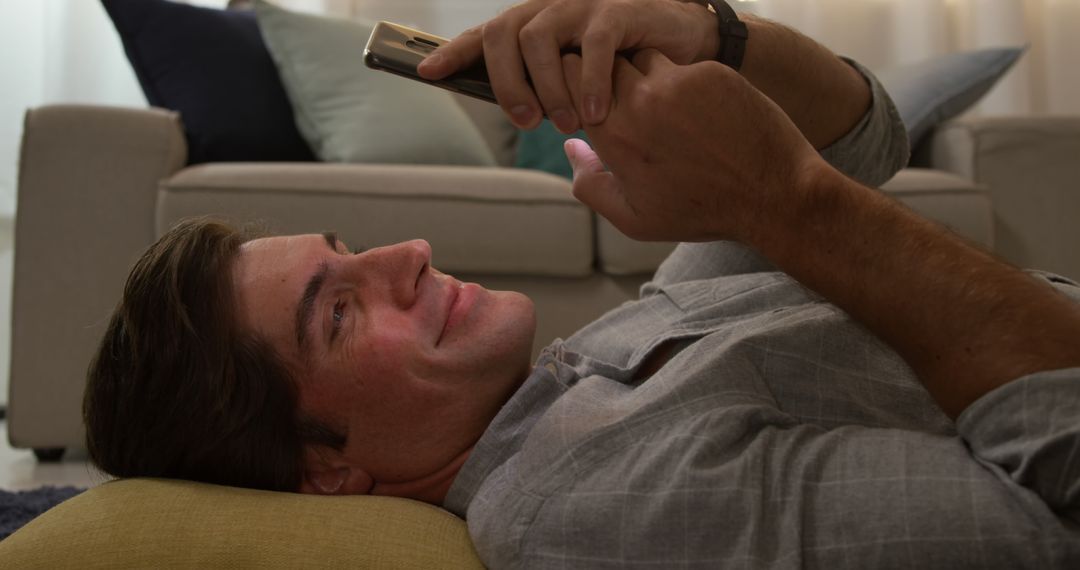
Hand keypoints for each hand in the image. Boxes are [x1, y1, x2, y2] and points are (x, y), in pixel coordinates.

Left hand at [416, 0, 718, 131]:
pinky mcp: (619, 11)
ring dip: (546, 88)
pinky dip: (588, 81)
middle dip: (504, 81)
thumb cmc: (627, 66)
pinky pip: (592, 44)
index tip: (428, 73)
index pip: (487, 34)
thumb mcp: (578, 79)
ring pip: (540, 37)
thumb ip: (549, 88)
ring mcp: (584, 5)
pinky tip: (596, 112)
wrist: (684, 41)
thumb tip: (518, 111)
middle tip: (524, 122)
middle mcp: (553, 7)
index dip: (455, 52)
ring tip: (566, 123)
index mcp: (538, 23)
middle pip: (504, 32)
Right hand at [561, 49, 822, 243]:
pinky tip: (701, 113)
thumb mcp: (633, 218)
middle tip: (625, 104)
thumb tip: (571, 147)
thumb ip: (590, 185)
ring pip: (642, 58)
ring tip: (664, 111)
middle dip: (606, 79)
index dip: (573, 85)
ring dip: (644, 78)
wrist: (773, 196)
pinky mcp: (712, 73)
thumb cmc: (702, 212)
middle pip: (604, 63)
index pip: (569, 81)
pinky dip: (684, 84)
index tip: (586, 102)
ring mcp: (677, 82)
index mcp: (614, 135)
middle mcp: (640, 101)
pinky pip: (682, 66)